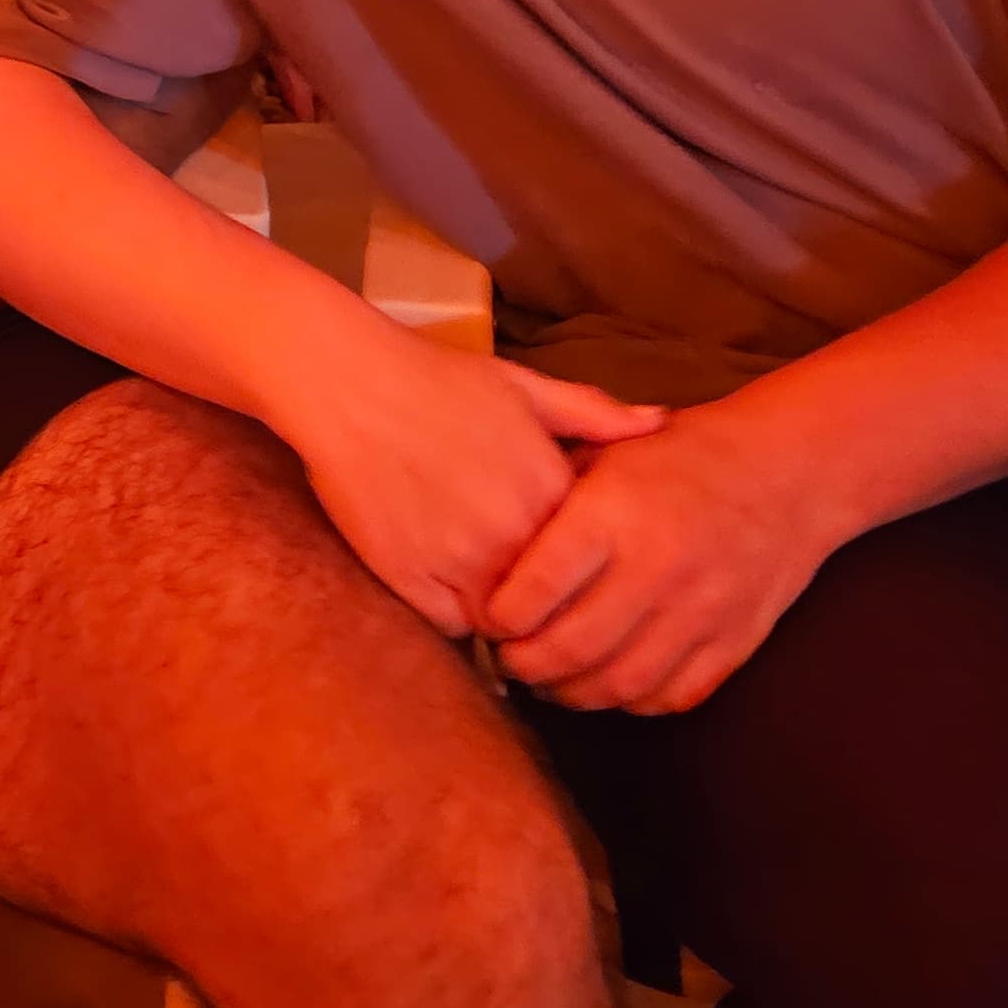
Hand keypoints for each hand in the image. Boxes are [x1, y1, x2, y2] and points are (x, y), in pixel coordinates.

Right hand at [279, 330, 665, 637]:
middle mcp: (512, 536)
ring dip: (506, 620)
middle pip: (555, 603)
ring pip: (505, 624)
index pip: (595, 563)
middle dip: (554, 606)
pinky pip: (450, 628)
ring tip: (507, 611)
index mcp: (549, 492)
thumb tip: (659, 424)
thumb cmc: (435, 379)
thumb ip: (593, 415)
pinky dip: (454, 618)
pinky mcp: (410, 581)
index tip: (581, 570)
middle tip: (547, 604)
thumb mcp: (523, 386)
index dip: (588, 570)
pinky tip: (450, 592)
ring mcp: (460, 564)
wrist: (348, 385)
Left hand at [481, 399, 841, 715]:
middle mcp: (658, 565)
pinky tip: (607, 682)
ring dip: (571, 692)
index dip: (498, 616)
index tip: (487, 617)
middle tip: (508, 659)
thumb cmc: (681, 458)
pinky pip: (670, 696)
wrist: (789, 471)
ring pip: (618, 683)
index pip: (536, 588)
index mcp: (616, 511)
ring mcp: (701, 610)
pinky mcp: (734, 642)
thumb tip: (492, 546)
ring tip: (548, 679)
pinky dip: (630, 700)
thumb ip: (553, 493)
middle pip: (571, 646)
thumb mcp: (610, 448)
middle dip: (524, 664)